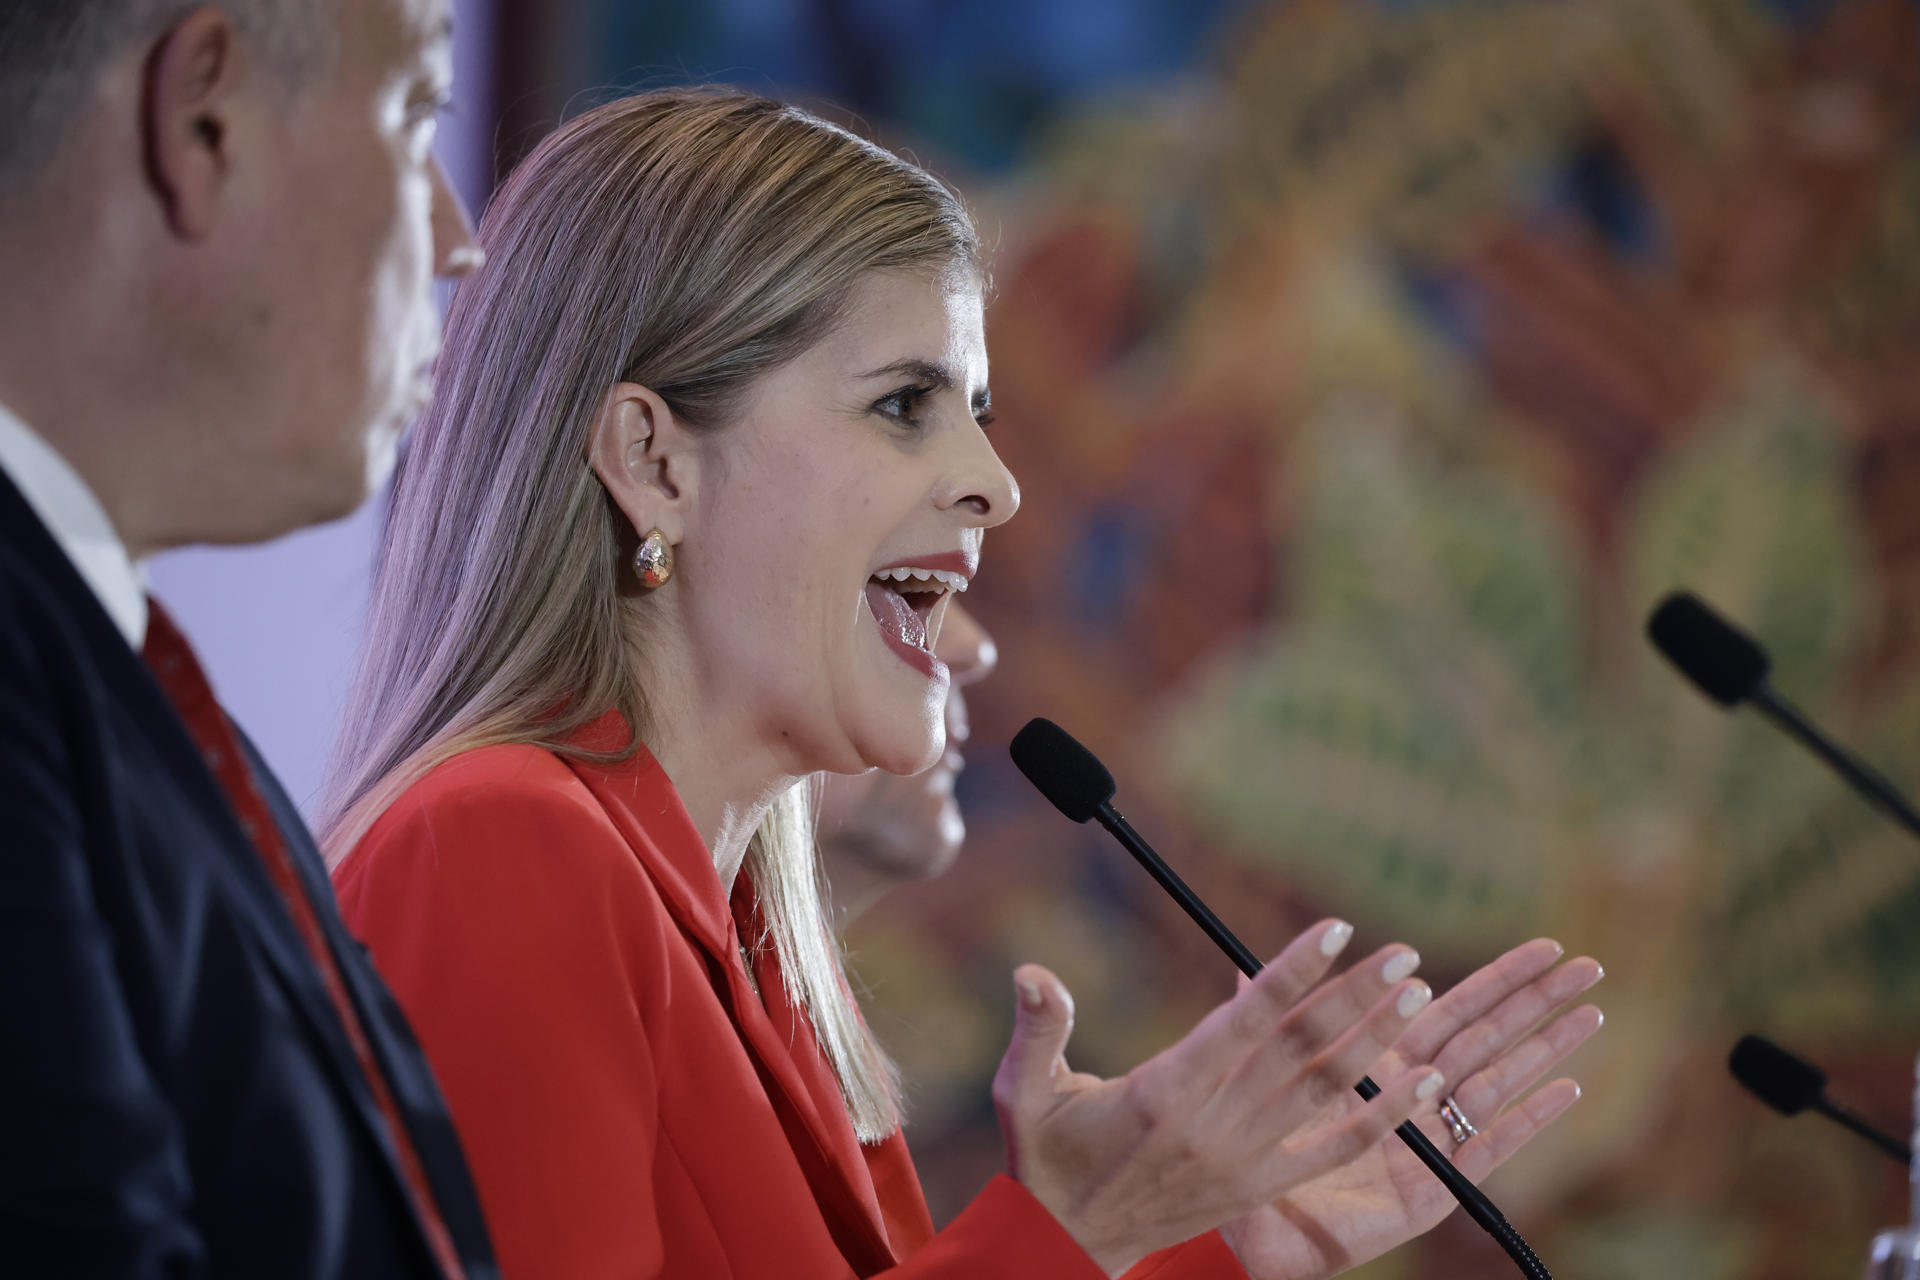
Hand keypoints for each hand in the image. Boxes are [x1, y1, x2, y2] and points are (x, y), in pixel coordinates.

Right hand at [993, 920, 1443, 1276]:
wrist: (1068, 1244)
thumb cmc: (1045, 1155)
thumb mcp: (1024, 1091)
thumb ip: (1040, 1028)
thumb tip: (1031, 970)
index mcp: (1165, 1092)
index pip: (1245, 1022)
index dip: (1293, 973)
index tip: (1337, 929)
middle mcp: (1215, 1125)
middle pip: (1300, 1050)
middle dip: (1356, 997)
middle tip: (1404, 953)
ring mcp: (1245, 1159)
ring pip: (1325, 1091)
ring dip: (1376, 1042)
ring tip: (1418, 994)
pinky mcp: (1261, 1185)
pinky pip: (1334, 1147)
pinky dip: (1383, 1116)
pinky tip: (1422, 1083)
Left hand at [1219, 938, 1604, 1279]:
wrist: (1246, 1220)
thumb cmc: (1254, 1144)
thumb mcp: (1265, 1070)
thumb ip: (1269, 1017)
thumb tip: (1243, 962)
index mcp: (1383, 1062)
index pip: (1454, 1007)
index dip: (1499, 978)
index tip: (1544, 947)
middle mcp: (1415, 1096)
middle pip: (1489, 1037)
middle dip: (1538, 1002)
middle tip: (1589, 967)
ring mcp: (1430, 1141)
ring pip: (1498, 1082)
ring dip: (1545, 1048)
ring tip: (1593, 1014)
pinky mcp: (1433, 1188)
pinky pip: (1486, 1149)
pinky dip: (1527, 1119)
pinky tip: (1566, 1090)